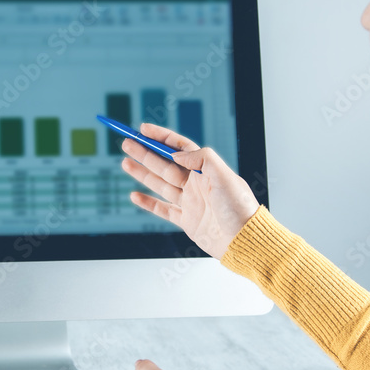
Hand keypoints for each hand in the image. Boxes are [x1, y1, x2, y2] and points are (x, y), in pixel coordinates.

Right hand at [120, 123, 259, 259]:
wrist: (244, 241)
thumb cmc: (239, 208)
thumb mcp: (224, 176)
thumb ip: (202, 158)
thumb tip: (176, 154)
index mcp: (206, 170)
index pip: (179, 147)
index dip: (160, 137)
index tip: (142, 129)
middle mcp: (196, 184)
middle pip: (164, 163)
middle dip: (145, 152)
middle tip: (127, 142)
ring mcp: (190, 202)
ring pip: (160, 184)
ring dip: (142, 173)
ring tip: (125, 162)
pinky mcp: (187, 221)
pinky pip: (162, 209)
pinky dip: (147, 203)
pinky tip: (134, 195)